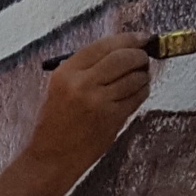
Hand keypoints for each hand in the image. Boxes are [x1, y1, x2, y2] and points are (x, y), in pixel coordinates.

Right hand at [28, 36, 150, 185]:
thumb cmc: (55, 123)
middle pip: (123, 58)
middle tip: (143, 57)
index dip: (127, 39)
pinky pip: (137, 97)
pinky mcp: (113, 118)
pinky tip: (138, 91)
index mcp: (66, 73)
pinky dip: (142, 90)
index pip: (103, 45)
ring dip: (143, 74)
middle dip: (139, 55)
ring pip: (135, 77)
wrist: (52, 158)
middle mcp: (82, 84)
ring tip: (140, 75)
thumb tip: (121, 51)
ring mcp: (99, 102)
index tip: (140, 38)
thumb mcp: (60, 88)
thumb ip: (86, 69)